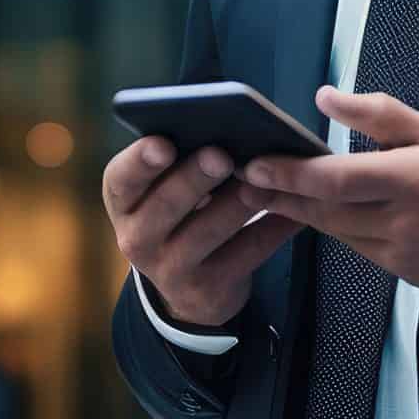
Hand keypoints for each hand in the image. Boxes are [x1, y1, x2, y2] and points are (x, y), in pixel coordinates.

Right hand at [103, 134, 302, 327]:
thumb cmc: (178, 217)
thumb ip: (181, 164)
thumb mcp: (163, 193)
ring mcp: (170, 268)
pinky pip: (247, 253)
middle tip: (221, 155)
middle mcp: (137, 237)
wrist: (187, 291)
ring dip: (242, 202)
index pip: (121, 178)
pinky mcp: (208, 289)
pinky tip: (296, 211)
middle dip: (195, 177)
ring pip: (209, 230)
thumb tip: (226, 127)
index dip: (141, 161)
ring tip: (268, 180)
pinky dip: (274, 229)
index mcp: (123, 201)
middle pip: (165, 205)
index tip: (164, 144)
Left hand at [238, 86, 418, 298]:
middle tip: (242, 178)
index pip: (338, 180)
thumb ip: (379, 114)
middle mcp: (402, 219)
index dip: (292, 174)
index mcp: (414, 179)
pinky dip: (327, 226)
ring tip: (261, 191)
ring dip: (295, 211)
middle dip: (279, 194)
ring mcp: (397, 250)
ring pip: (332, 230)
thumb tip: (326, 97)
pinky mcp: (395, 270)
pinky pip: (351, 245)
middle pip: (324, 210)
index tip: (257, 164)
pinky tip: (305, 210)